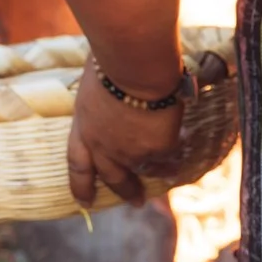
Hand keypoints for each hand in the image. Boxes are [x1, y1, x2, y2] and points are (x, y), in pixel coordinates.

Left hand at [66, 59, 187, 207]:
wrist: (134, 66)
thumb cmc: (110, 59)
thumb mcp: (94, 81)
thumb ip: (101, 95)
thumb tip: (109, 85)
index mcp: (83, 128)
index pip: (77, 165)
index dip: (81, 185)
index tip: (85, 201)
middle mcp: (104, 147)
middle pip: (113, 178)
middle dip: (125, 191)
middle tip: (135, 202)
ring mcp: (131, 152)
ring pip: (145, 169)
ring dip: (157, 172)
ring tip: (168, 173)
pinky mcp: (157, 149)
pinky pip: (168, 154)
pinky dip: (176, 151)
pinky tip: (184, 142)